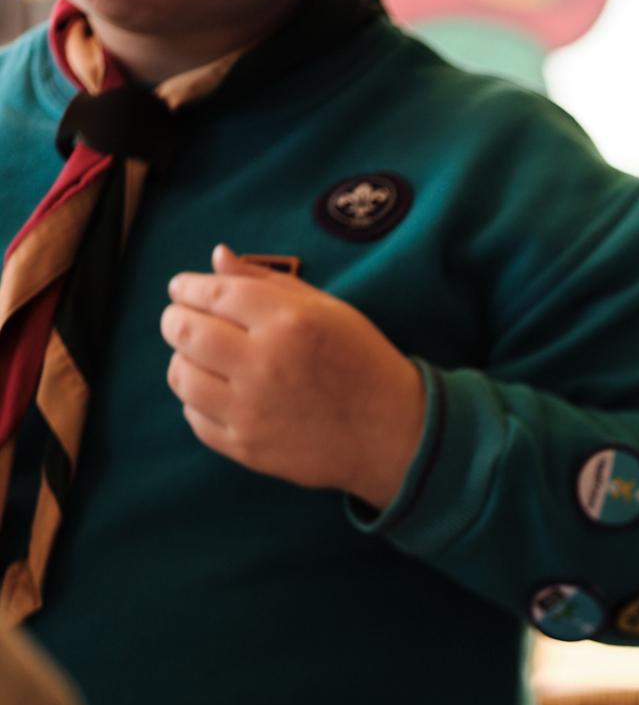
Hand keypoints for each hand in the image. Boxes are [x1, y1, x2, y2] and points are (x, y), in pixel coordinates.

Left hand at [161, 245, 424, 508]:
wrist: (396, 434)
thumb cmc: (364, 365)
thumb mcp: (329, 310)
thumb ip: (268, 281)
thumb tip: (217, 257)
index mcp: (288, 321)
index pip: (209, 291)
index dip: (187, 287)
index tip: (185, 289)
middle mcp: (264, 363)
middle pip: (183, 330)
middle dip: (177, 319)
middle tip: (187, 321)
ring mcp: (252, 409)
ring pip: (180, 375)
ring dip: (185, 360)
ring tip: (207, 360)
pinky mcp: (247, 446)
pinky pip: (194, 418)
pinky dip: (199, 402)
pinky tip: (224, 395)